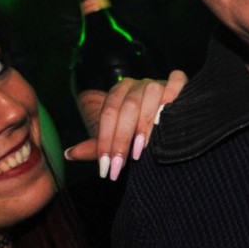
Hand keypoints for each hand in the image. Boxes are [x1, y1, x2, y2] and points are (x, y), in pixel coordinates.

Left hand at [63, 71, 187, 179]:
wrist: (171, 123)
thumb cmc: (140, 134)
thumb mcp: (118, 141)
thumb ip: (97, 147)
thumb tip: (69, 154)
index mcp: (118, 94)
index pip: (108, 114)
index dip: (106, 141)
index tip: (106, 167)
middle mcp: (136, 85)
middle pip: (127, 107)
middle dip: (121, 139)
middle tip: (119, 165)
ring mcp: (158, 82)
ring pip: (150, 94)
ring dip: (145, 122)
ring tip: (142, 148)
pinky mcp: (179, 83)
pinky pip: (176, 80)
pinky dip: (173, 91)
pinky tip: (170, 110)